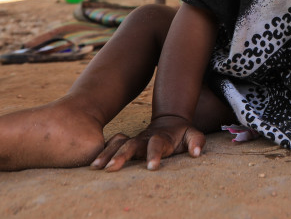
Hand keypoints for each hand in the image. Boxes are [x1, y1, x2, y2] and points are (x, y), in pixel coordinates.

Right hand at [91, 115, 206, 171]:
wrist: (169, 121)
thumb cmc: (182, 134)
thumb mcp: (193, 134)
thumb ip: (197, 141)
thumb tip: (197, 153)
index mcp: (161, 137)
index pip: (158, 144)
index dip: (155, 154)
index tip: (152, 167)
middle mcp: (145, 138)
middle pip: (132, 144)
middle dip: (122, 156)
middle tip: (112, 169)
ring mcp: (134, 140)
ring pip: (118, 144)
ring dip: (107, 154)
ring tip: (96, 167)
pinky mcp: (126, 143)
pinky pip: (112, 146)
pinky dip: (102, 153)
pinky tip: (92, 164)